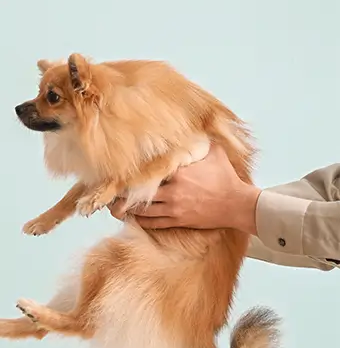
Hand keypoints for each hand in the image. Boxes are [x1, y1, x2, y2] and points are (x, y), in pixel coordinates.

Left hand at [108, 144, 260, 234]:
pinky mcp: (178, 220)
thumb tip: (192, 124)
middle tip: (109, 192)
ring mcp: (174, 207)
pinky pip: (152, 223)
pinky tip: (131, 217)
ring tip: (114, 206)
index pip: (148, 172)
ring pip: (142, 210)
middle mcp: (173, 191)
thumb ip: (199, 141)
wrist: (238, 204)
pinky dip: (140, 220)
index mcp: (178, 173)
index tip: (118, 172)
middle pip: (139, 193)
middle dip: (123, 193)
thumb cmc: (226, 177)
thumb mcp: (214, 152)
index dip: (132, 174)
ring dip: (127, 209)